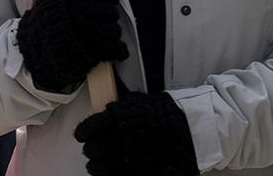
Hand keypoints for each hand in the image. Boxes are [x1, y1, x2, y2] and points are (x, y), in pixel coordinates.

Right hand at [16, 0, 126, 93]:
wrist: (38, 43)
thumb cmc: (55, 11)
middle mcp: (76, 9)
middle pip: (110, 11)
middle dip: (108, 15)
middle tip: (100, 16)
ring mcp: (82, 32)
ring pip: (113, 30)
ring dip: (111, 32)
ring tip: (101, 31)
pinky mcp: (87, 51)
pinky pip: (113, 49)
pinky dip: (118, 50)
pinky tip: (115, 48)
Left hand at [73, 90, 197, 175]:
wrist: (191, 128)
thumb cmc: (164, 113)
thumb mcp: (138, 103)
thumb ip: (118, 110)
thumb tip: (102, 112)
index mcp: (120, 119)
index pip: (90, 128)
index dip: (83, 133)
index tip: (81, 135)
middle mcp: (124, 139)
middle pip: (94, 150)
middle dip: (90, 150)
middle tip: (91, 150)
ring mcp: (133, 158)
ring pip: (102, 168)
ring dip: (96, 167)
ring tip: (96, 165)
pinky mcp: (142, 171)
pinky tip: (110, 173)